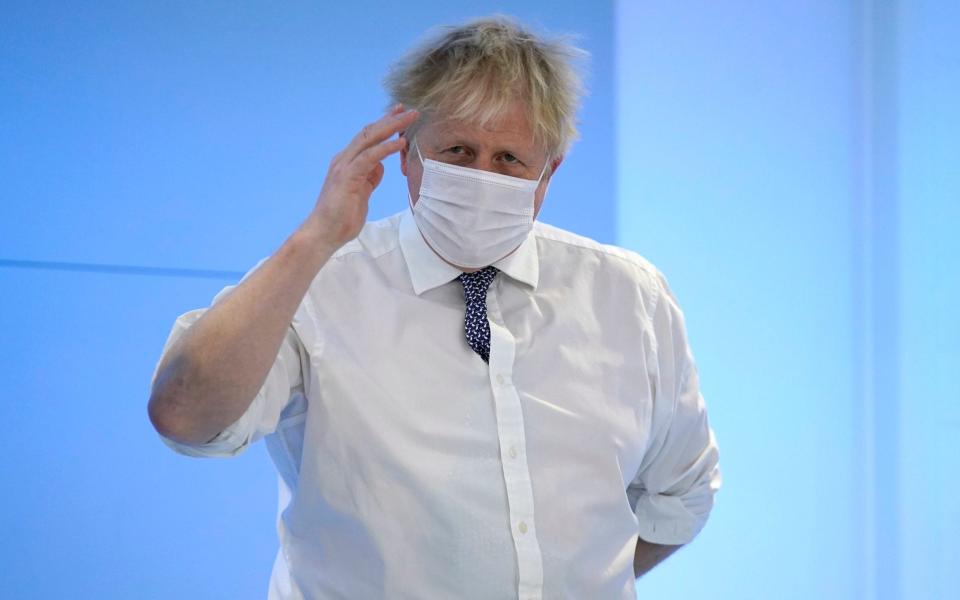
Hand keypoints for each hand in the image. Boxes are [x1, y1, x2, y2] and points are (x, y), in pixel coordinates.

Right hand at [305, 104, 418, 250]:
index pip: (368, 138)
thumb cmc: (341, 217)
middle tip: (409, 109)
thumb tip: (380, 167)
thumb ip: (370, 178)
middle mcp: (344, 159)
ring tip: (409, 118)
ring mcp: (344, 166)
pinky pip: (370, 157)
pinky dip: (386, 148)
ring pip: (370, 139)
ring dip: (391, 127)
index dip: (384, 125)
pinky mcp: (348, 176)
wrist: (324, 233)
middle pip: (369, 132)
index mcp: (347, 162)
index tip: (400, 114)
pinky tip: (399, 142)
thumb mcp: (362, 193)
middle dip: (390, 119)